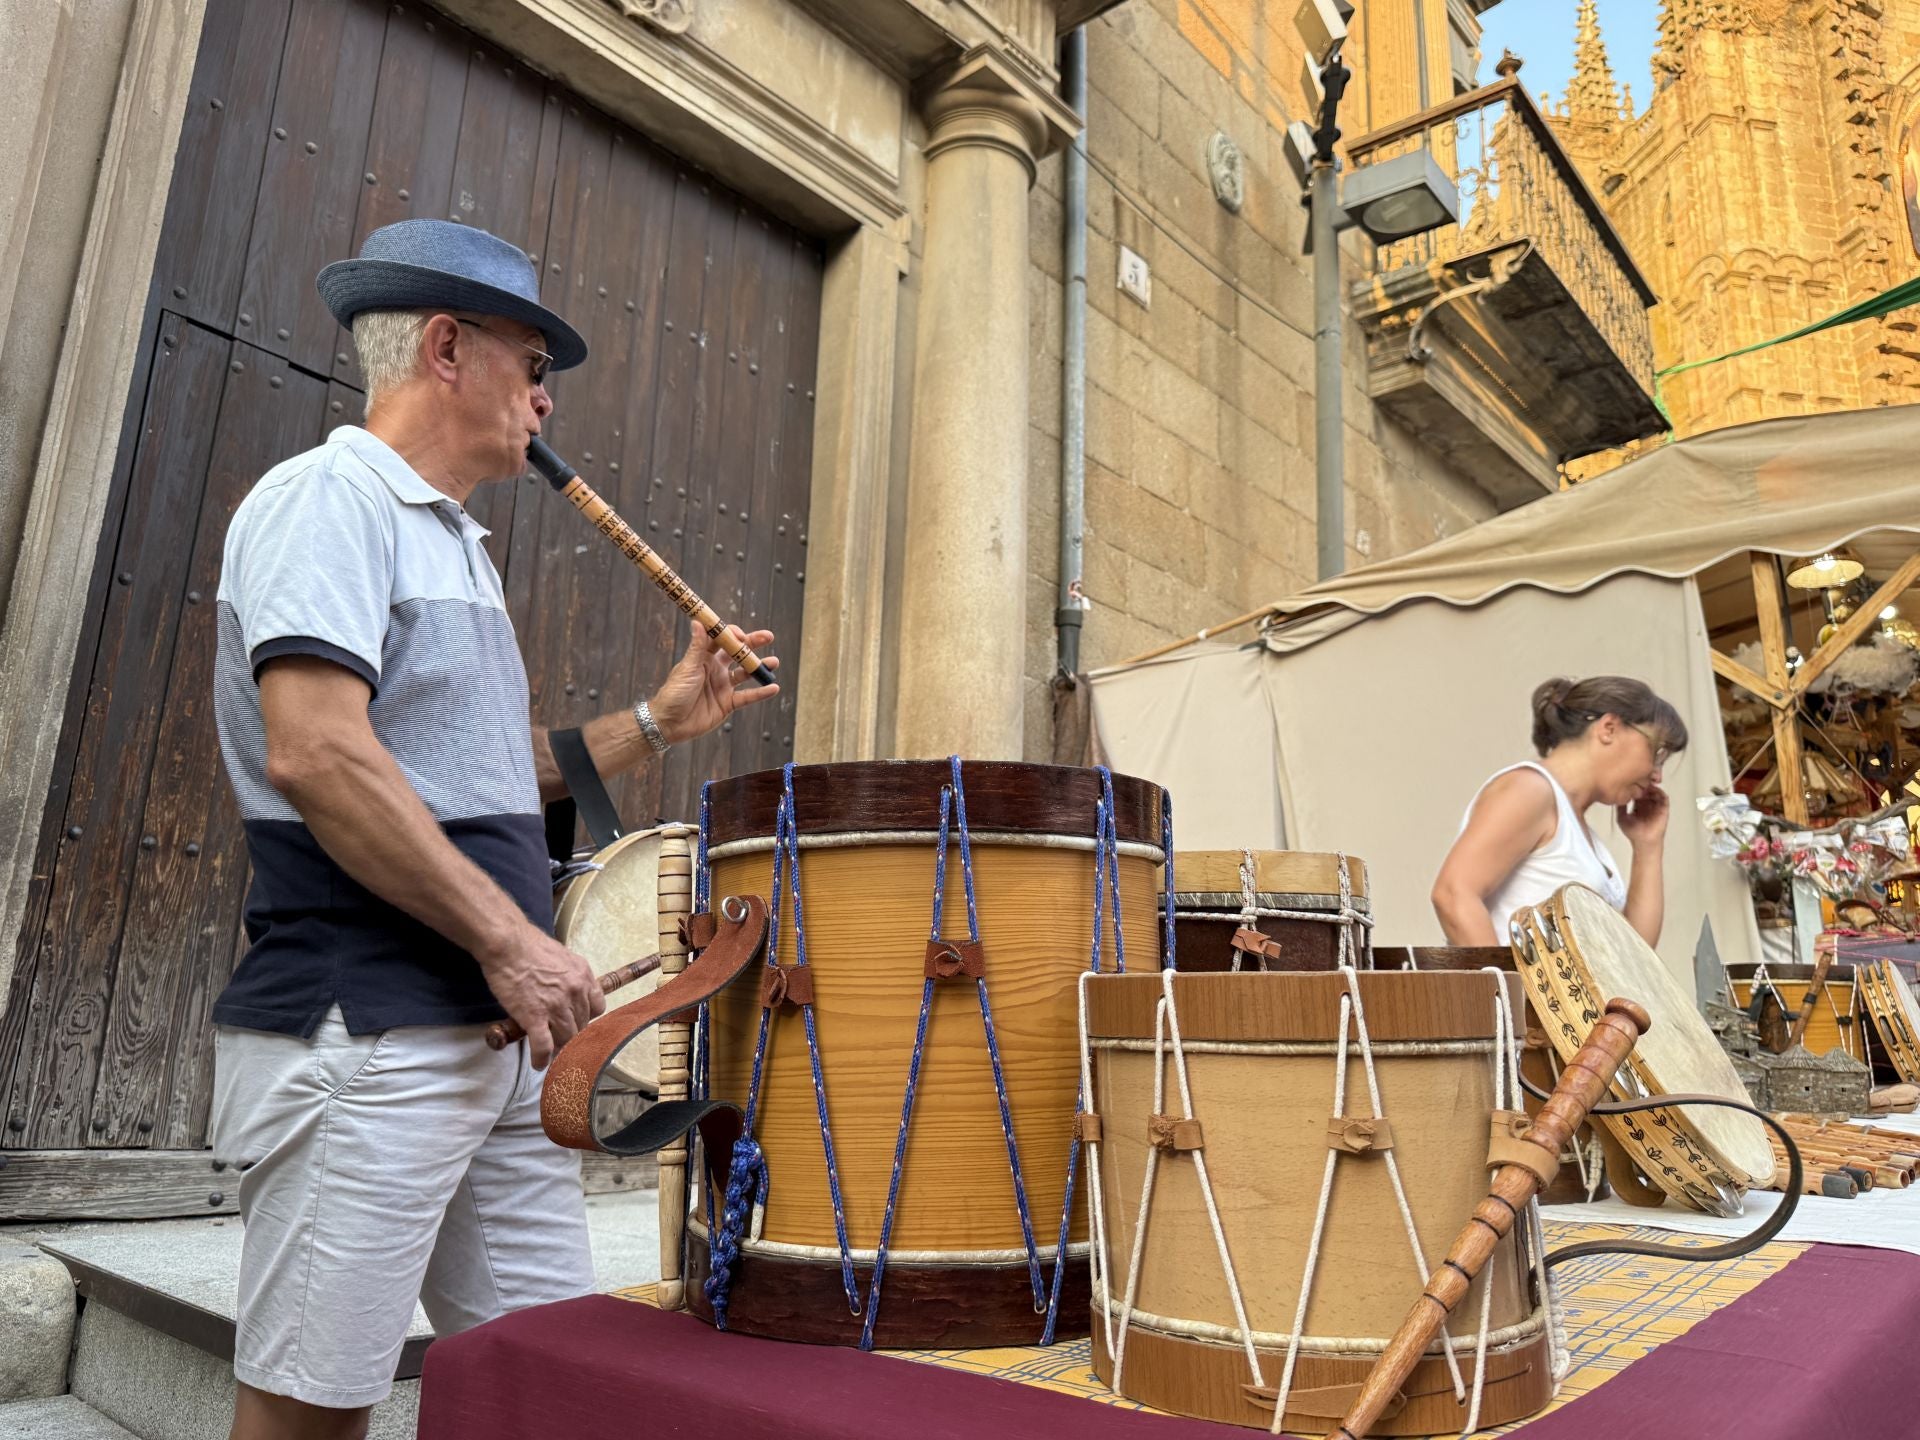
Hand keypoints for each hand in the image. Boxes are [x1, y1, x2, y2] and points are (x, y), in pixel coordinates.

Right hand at [477, 924, 604, 1068]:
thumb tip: (565, 989)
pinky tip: (538, 1063)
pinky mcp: (535, 1016)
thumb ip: (568, 975)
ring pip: (566, 1038)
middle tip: (561, 1043)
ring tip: (551, 1056)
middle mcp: (575, 991)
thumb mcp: (561, 956)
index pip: (597, 1007)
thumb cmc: (528, 946)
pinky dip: (542, 1058)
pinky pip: (543, 1046)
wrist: (507, 943)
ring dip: (559, 1050)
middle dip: (571, 1036)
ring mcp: (556, 1005)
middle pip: (581, 1026)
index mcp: (583, 975)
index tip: (576, 1023)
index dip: (585, 1018)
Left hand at [646, 620, 780, 745]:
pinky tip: (773, 688)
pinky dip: (760, 693)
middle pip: (737, 653)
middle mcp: (715, 669)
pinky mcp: (727, 704)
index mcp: (703, 657)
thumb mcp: (687, 668)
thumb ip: (697, 647)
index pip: (721, 640)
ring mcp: (722, 686)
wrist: (669, 723)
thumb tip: (698, 622)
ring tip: (774, 662)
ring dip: (759, 667)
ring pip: (745, 674)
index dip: (733, 634)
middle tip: (768, 637)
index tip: (742, 635)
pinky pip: (747, 697)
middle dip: (753, 644)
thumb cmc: (673, 693)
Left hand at [1619, 784, 1669, 850]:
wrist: (1643, 842)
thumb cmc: (1633, 833)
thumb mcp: (1621, 817)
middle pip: (1646, 790)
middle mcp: (1647, 805)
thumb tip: (1616, 796)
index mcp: (1638, 806)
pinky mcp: (1663, 810)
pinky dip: (1660, 793)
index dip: (1634, 787)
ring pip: (1655, 792)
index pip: (1637, 792)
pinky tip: (1654, 791)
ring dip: (1651, 788)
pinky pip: (1664, 798)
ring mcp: (1656, 807)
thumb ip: (1619, 807)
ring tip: (1646, 786)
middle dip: (1643, 785)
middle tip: (1639, 781)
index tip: (1630, 782)